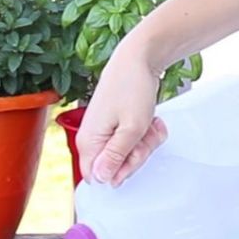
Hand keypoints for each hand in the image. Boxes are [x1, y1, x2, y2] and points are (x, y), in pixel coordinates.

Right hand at [76, 47, 167, 185]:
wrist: (137, 58)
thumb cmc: (132, 88)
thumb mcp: (131, 128)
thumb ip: (116, 157)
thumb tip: (102, 180)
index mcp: (89, 143)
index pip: (97, 178)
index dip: (119, 174)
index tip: (134, 158)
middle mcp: (91, 140)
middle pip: (114, 168)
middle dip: (136, 156)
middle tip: (144, 137)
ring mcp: (103, 133)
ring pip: (126, 156)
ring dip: (144, 144)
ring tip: (149, 125)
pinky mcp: (113, 127)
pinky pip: (131, 143)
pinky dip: (144, 135)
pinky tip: (150, 122)